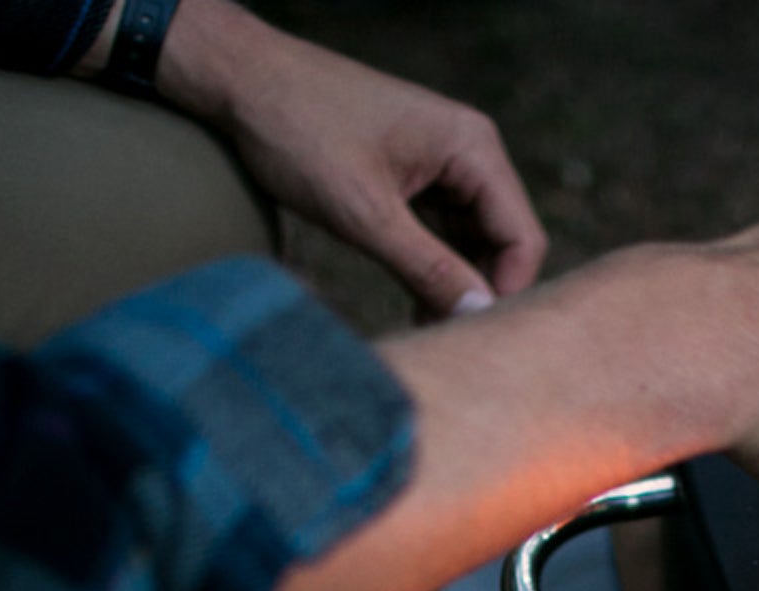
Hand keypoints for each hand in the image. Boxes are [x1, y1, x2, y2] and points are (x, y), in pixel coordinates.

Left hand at [155, 0, 547, 315]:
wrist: (237, 81)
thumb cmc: (298, 131)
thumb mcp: (365, 213)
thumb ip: (428, 267)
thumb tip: (477, 315)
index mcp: (472, 147)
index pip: (521, 237)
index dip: (506, 292)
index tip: (472, 338)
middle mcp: (467, 150)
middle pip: (501, 241)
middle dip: (478, 290)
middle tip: (444, 341)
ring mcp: (439, 161)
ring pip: (470, 238)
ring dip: (452, 281)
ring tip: (424, 325)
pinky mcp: (411, 173)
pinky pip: (440, 227)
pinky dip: (430, 262)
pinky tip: (412, 298)